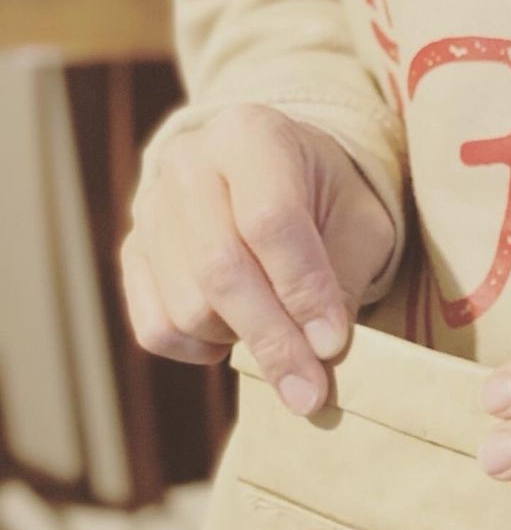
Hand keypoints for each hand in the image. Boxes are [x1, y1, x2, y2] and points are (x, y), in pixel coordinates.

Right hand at [119, 104, 395, 414]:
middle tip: (310, 392)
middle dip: (273, 341)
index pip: (270, 222)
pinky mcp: (132, 253)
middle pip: (221, 270)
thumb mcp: (360, 224)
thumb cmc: (327, 200)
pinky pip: (155, 326)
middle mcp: (188, 164)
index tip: (332, 345)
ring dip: (241, 341)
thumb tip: (322, 352)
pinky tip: (234, 335)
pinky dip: (198, 349)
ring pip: (186, 306)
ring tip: (281, 337)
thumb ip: (345, 279)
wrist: (271, 174)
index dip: (303, 291)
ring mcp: (149, 209)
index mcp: (252, 137)